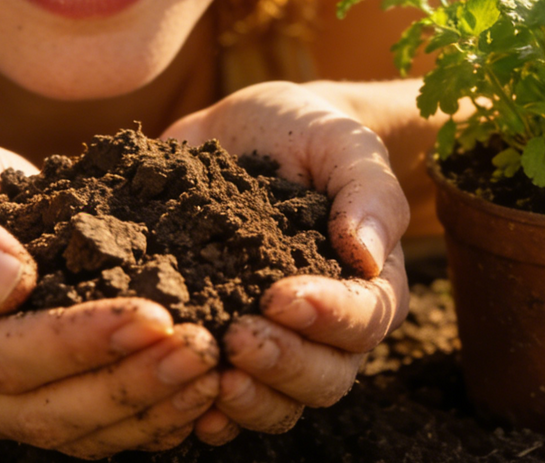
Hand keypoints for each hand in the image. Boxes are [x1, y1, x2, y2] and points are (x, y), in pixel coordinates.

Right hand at [0, 120, 220, 457]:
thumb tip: (8, 281)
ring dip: (149, 408)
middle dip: (130, 386)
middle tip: (204, 351)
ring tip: (214, 371)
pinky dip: (144, 414)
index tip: (154, 316)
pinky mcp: (19, 395)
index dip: (80, 344)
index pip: (2, 357)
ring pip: (72, 430)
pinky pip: (85, 424)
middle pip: (44, 411)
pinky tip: (197, 392)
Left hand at [160, 82, 410, 443]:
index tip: (280, 296)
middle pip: (323, 380)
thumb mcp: (343, 144)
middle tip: (237, 340)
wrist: (246, 133)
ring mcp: (273, 345)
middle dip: (282, 366)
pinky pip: (218, 402)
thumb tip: (366, 252)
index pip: (363, 320)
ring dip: (244, 401)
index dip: (327, 317)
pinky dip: (200, 410)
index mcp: (367, 286)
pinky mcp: (219, 344)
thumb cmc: (308, 135)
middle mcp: (325, 331)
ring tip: (207, 375)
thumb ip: (365, 192)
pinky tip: (176, 404)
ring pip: (275, 404)